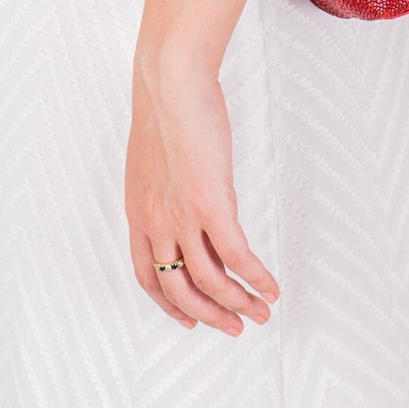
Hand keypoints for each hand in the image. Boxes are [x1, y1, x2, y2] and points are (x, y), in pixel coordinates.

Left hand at [124, 50, 279, 335]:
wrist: (169, 81)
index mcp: (138, 212)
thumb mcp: (155, 157)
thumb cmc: (166, 104)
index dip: (170, 303)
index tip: (190, 317)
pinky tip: (270, 287)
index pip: (148, 276)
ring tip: (259, 313)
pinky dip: (255, 278)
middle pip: (178, 289)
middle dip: (208, 314)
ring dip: (236, 303)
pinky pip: (237, 256)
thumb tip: (193, 198)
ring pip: (208, 282)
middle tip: (233, 326)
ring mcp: (182, 216)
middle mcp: (155, 222)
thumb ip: (168, 186)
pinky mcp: (211, 204)